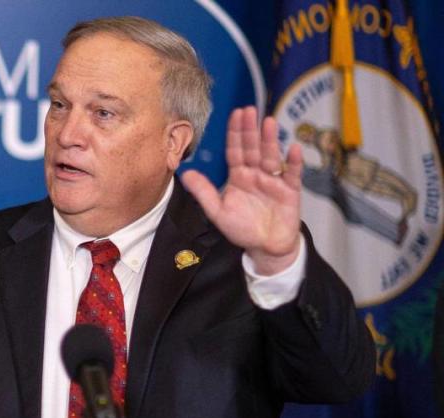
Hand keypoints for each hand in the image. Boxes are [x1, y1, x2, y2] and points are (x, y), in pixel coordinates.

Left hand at [181, 106, 302, 274]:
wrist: (265, 247)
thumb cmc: (242, 229)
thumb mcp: (218, 212)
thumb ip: (203, 192)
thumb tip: (186, 173)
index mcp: (238, 176)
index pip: (235, 151)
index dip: (234, 133)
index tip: (234, 114)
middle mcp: (256, 174)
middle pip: (253, 148)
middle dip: (250, 130)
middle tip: (249, 110)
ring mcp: (274, 180)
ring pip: (271, 156)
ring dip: (270, 140)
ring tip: (268, 122)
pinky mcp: (290, 190)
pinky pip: (292, 174)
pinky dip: (292, 162)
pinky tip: (292, 149)